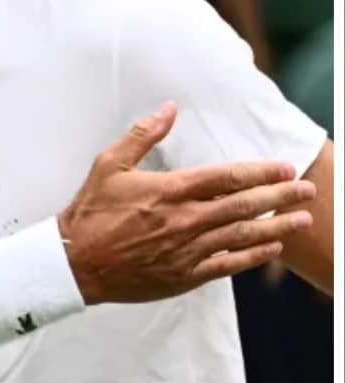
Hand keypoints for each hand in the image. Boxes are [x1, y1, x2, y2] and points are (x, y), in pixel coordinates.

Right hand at [59, 102, 314, 304]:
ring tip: (301, 218)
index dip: (258, 171)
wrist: (76, 261)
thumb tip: (169, 107)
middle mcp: (183, 220)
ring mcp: (186, 250)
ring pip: (241, 235)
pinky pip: (228, 265)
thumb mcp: (109, 163)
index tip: (282, 167)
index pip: (225, 177)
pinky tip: (271, 247)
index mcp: (168, 190)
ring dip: (276, 226)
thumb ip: (142, 135)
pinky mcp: (184, 275)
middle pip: (243, 205)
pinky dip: (253, 255)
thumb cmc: (91, 211)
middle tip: (307, 190)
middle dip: (280, 196)